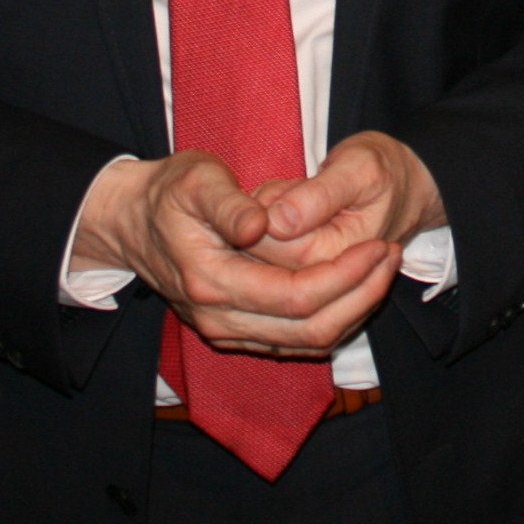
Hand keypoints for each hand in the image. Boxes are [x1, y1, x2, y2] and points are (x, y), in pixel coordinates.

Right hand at [71, 149, 400, 357]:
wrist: (132, 222)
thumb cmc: (170, 191)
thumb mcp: (196, 179)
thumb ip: (228, 203)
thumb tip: (261, 225)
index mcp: (212, 281)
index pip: (296, 295)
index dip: (345, 274)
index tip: (379, 242)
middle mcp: (219, 318)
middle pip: (309, 330)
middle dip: (360, 296)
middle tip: (392, 254)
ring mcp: (226, 330)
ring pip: (304, 343)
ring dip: (352, 311)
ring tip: (383, 269)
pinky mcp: (234, 331)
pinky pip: (293, 342)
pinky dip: (330, 320)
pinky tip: (355, 287)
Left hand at [256, 131, 447, 269]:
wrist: (406, 191)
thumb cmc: (382, 174)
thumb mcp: (359, 168)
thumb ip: (319, 195)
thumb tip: (275, 221)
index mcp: (334, 256)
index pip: (268, 242)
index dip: (264, 207)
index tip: (290, 186)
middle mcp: (320, 283)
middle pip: (256, 255)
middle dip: (261, 216)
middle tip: (292, 192)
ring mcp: (310, 288)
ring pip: (254, 261)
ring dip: (262, 225)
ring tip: (296, 203)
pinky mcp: (300, 287)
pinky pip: (261, 266)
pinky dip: (264, 235)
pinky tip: (288, 220)